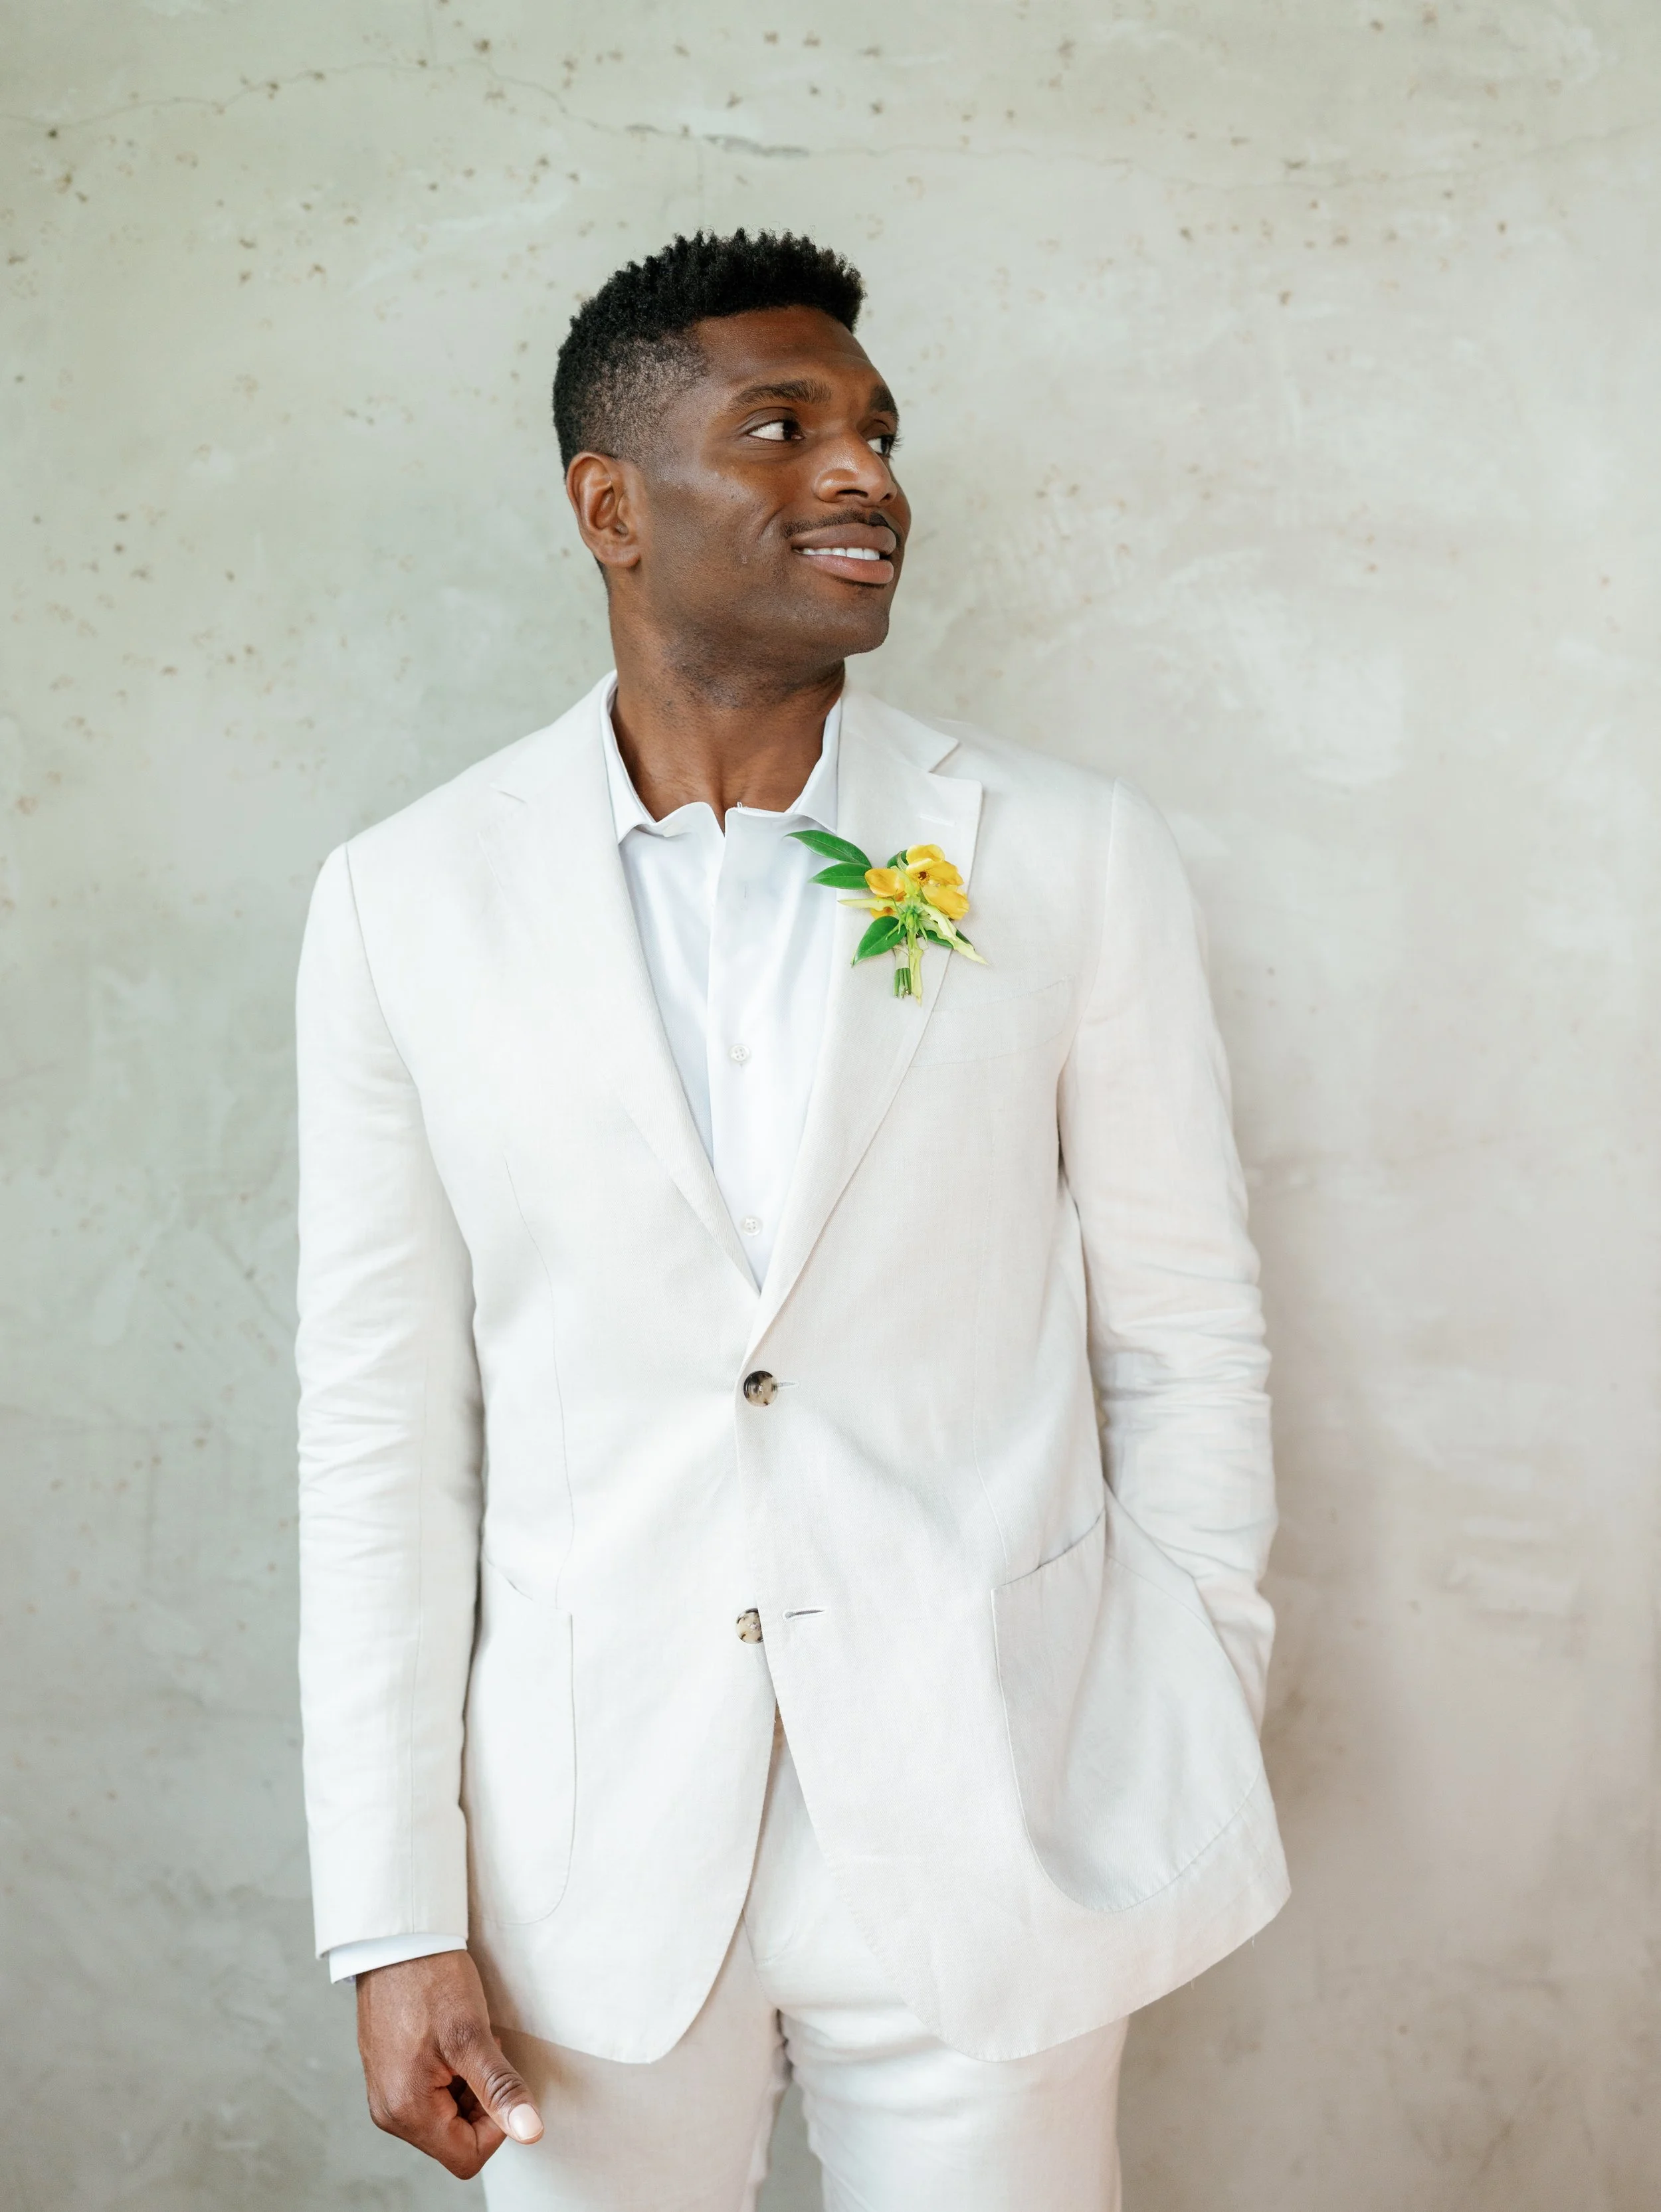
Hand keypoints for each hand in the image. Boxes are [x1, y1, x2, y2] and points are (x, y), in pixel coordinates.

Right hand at [355, 1949, 543, 2177]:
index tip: (499, 2077)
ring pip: (445, 2119)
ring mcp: (386, 2095)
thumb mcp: (473, 2035)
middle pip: (455, 2140)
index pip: (467, 2157)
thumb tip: (530, 2132)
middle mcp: (390, 2112)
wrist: (396, 1940)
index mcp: (406, 2110)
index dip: (496, 2126)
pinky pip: (430, 2098)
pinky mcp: (389, 2076)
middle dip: (481, 2101)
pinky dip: (451, 2076)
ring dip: (467, 2086)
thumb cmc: (430, 1980)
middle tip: (483, 2052)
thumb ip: (501, 2089)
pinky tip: (452, 2041)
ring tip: (466, 2042)